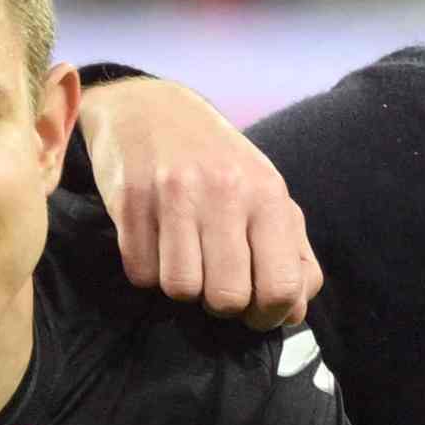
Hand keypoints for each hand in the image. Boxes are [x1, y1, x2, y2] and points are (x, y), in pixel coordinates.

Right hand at [73, 74, 319, 327]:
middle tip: (215, 282)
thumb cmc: (218, 163)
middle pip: (227, 298)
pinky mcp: (129, 201)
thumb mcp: (267, 194)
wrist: (149, 109)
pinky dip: (147, 270)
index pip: (281, 287)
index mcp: (267, 195)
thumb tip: (295, 313)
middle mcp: (224, 192)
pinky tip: (155, 244)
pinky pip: (141, 274)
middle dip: (220, 304)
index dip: (269, 316)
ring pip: (181, 290)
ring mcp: (173, 195)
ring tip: (185, 259)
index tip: (256, 310)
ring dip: (182, 288)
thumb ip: (293, 254)